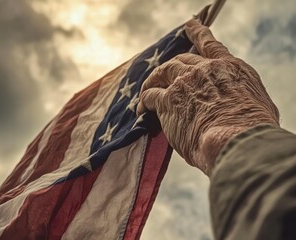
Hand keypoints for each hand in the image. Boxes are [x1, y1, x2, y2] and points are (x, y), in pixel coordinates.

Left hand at [137, 19, 278, 175]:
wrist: (236, 139)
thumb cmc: (252, 129)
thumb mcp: (257, 103)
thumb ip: (239, 95)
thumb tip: (232, 102)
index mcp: (229, 68)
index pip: (209, 45)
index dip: (198, 33)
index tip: (190, 25)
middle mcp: (205, 70)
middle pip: (180, 60)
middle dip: (169, 67)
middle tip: (161, 75)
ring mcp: (184, 83)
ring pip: (162, 73)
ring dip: (152, 81)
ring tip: (146, 91)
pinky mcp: (168, 100)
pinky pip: (150, 95)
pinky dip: (144, 101)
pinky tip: (141, 109)